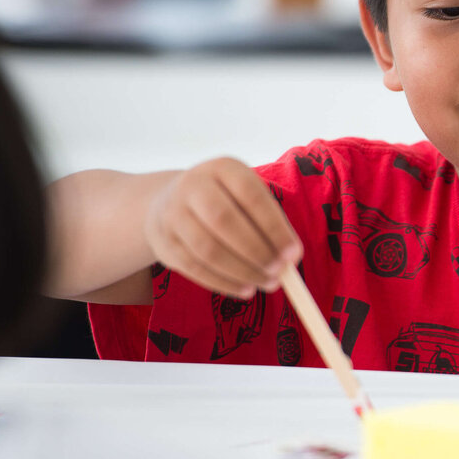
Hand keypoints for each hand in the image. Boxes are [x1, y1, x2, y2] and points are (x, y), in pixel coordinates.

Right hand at [144, 157, 301, 298]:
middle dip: (257, 251)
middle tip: (280, 271)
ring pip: (208, 249)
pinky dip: (225, 283)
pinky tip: (247, 289)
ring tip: (268, 283)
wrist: (169, 203)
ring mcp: (173, 214)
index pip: (251, 196)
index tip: (293, 254)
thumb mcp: (247, 197)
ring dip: (243, 271)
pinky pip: (195, 268)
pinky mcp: (165, 243)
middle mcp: (193, 185)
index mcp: (222, 168)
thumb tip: (291, 258)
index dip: (274, 227)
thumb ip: (271, 223)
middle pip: (224, 221)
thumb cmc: (226, 201)